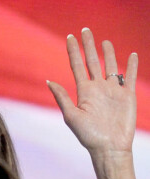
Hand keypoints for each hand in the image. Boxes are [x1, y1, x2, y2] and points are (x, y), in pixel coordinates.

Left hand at [47, 28, 136, 155]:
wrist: (109, 147)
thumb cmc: (89, 136)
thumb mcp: (72, 116)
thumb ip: (62, 98)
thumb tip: (49, 80)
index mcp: (84, 92)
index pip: (77, 66)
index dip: (73, 51)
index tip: (70, 37)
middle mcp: (98, 89)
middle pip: (93, 61)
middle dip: (88, 46)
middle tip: (85, 30)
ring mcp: (113, 91)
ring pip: (110, 66)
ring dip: (108, 53)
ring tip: (104, 41)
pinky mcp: (128, 95)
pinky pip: (130, 76)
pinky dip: (131, 66)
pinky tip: (131, 56)